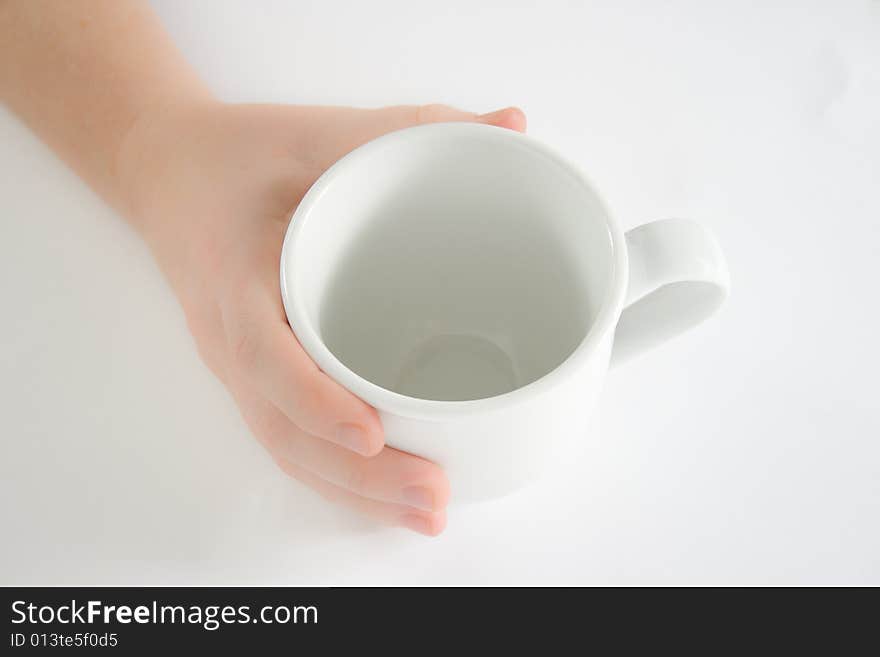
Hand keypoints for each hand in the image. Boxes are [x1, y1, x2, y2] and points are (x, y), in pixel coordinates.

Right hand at [119, 102, 526, 534]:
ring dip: (352, 492)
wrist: (170, 173)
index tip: (372, 434)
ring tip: (423, 513)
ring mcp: (240, 365)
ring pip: (287, 449)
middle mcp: (233, 335)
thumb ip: (415, 129)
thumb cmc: (244, 156)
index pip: (266, 353)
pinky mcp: (256, 375)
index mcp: (239, 273)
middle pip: (283, 430)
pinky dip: (335, 475)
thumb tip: (513, 127)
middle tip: (432, 497)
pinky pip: (289, 438)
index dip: (315, 400)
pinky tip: (384, 493)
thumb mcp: (323, 129)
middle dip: (356, 477)